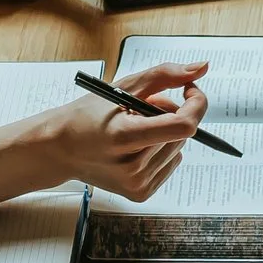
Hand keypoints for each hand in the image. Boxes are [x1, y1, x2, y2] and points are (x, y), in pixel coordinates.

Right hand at [5, 62, 207, 201]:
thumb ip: (164, 75)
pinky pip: (171, 162)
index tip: (190, 90)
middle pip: (181, 134)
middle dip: (170, 115)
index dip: (196, 104)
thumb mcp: (123, 87)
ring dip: (164, 133)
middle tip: (140, 111)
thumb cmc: (89, 115)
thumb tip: (202, 68)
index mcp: (124, 136)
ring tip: (134, 129)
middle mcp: (132, 167)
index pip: (182, 125)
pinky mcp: (140, 194)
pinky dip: (160, 150)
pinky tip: (135, 148)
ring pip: (178, 148)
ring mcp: (137, 184)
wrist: (60, 150)